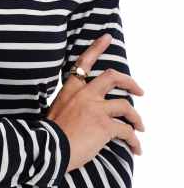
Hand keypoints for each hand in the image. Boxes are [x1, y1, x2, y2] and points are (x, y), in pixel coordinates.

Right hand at [46, 33, 145, 171]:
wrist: (48, 150)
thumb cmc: (49, 135)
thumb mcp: (55, 111)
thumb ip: (70, 106)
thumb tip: (81, 112)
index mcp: (70, 90)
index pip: (84, 63)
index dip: (97, 48)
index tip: (107, 37)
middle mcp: (84, 95)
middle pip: (112, 77)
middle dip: (129, 82)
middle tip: (139, 91)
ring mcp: (95, 109)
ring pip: (126, 106)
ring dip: (136, 119)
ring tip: (140, 128)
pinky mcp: (104, 126)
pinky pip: (127, 131)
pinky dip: (134, 141)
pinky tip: (136, 148)